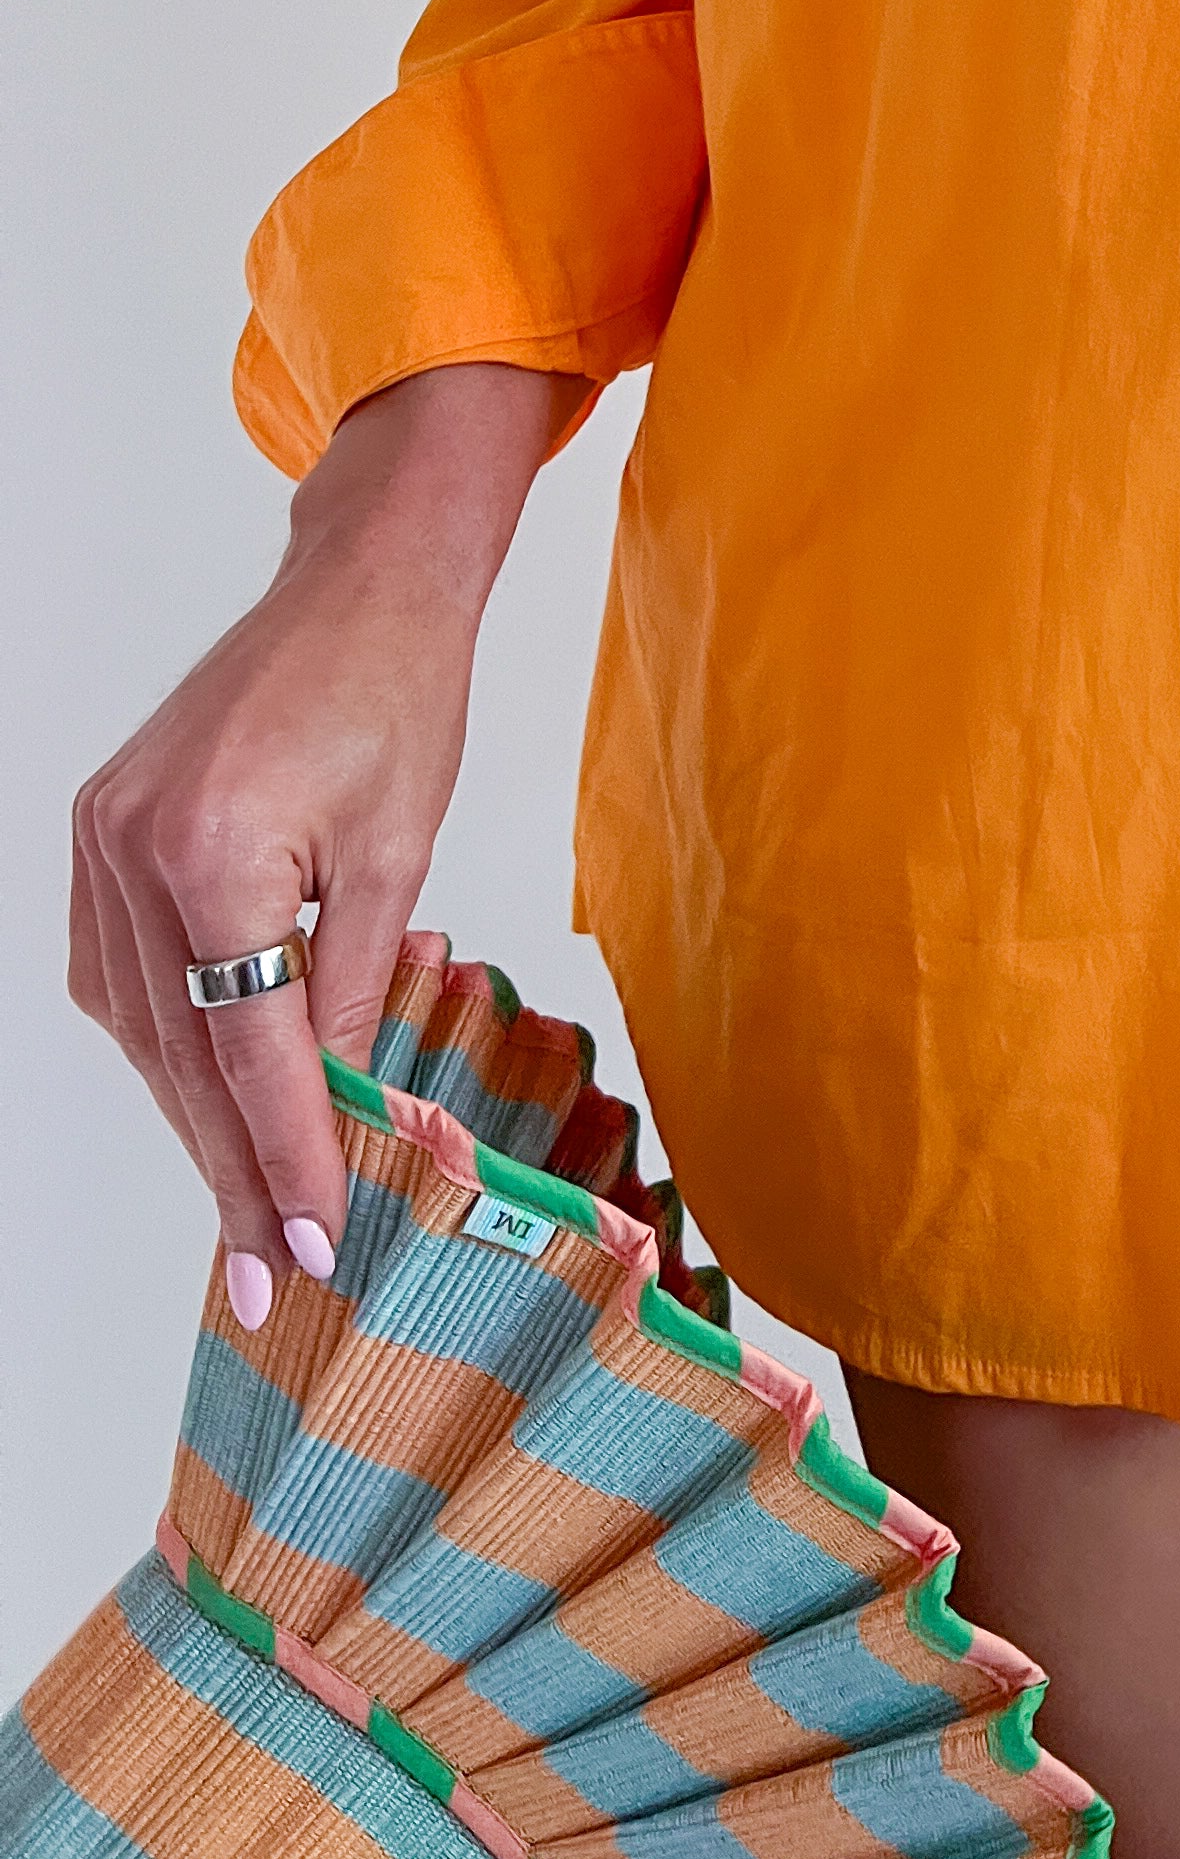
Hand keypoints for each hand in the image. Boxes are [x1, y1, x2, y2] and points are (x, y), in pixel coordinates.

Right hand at [66, 361, 572, 1333]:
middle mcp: (131, 851)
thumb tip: (332, 1114)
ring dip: (196, 1115)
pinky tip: (210, 1093)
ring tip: (250, 1205)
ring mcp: (101, 841)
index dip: (282, 1157)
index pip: (248, 1050)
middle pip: (182, 1052)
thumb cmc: (400, 696)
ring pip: (144, 1024)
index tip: (309, 1246)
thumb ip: (349, 994)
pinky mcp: (102, 830)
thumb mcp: (395, 858)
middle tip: (267, 1272)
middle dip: (231, 1166)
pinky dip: (171, 1038)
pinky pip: (125, 971)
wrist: (364, 586)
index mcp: (210, 853)